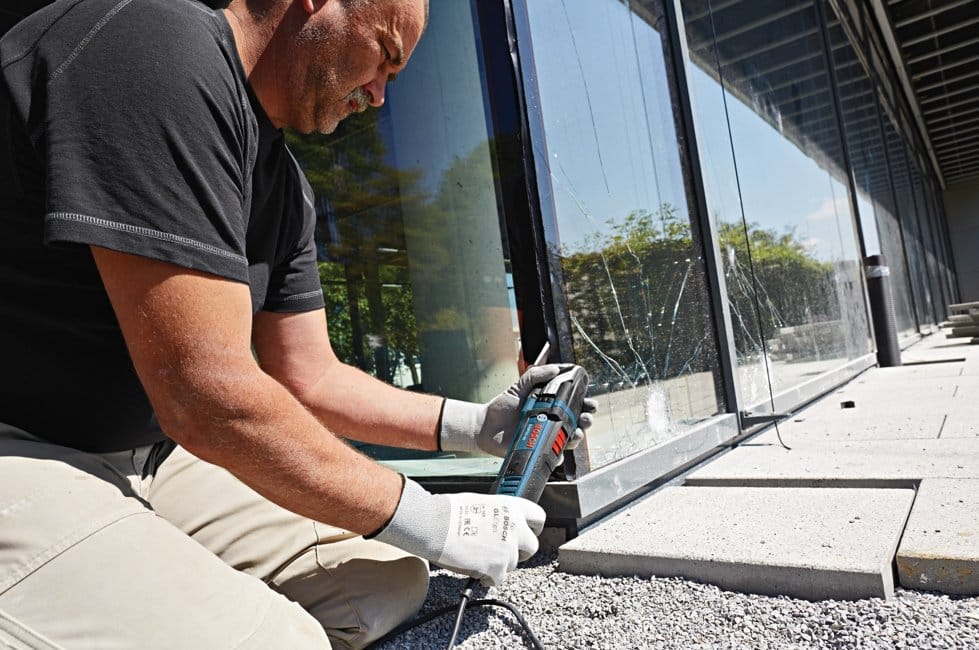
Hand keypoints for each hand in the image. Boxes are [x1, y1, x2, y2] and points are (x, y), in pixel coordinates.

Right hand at [372, 478, 545, 586]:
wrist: (435, 525)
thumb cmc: (450, 511)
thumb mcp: (481, 503)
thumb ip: (498, 514)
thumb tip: (498, 523)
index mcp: (511, 506)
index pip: (538, 517)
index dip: (532, 528)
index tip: (526, 533)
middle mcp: (514, 526)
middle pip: (531, 546)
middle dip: (518, 552)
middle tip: (502, 551)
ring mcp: (507, 548)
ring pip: (512, 564)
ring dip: (498, 564)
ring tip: (477, 555)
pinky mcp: (497, 567)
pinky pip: (498, 579)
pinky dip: (487, 577)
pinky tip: (473, 566)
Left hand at [439, 364, 597, 456]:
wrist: (484, 426)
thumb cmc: (502, 406)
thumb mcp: (518, 386)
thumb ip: (535, 375)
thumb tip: (555, 368)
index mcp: (551, 405)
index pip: (574, 404)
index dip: (586, 403)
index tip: (590, 402)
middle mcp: (552, 421)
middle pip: (577, 422)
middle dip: (586, 419)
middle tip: (585, 416)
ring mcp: (546, 437)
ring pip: (570, 439)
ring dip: (579, 435)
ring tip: (577, 431)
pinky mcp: (539, 450)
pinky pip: (554, 455)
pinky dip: (559, 453)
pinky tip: (559, 449)